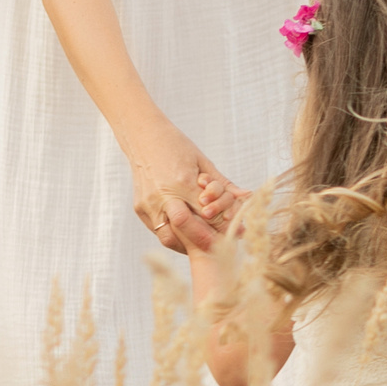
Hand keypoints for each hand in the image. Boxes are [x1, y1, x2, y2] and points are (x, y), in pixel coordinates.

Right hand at [124, 123, 228, 252]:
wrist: (143, 137)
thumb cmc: (176, 146)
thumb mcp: (202, 161)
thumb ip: (223, 183)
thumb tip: (247, 196)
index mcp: (182, 180)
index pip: (206, 212)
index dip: (222, 225)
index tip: (236, 234)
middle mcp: (163, 194)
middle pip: (185, 226)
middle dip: (203, 240)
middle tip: (219, 248)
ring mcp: (148, 204)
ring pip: (168, 236)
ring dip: (186, 245)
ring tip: (202, 247)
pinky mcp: (139, 209)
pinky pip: (158, 231)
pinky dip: (173, 237)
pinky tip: (186, 238)